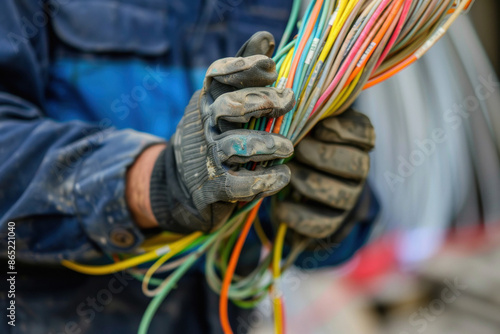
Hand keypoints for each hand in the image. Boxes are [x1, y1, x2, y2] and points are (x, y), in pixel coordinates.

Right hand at [146, 32, 294, 232]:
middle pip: (231, 107)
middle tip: (289, 100)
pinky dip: (263, 181)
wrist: (182, 181)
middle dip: (263, 101)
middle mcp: (206, 124)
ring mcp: (207, 155)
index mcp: (209, 99)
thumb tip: (266, 38)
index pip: (218, 75)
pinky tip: (282, 176)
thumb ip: (243, 72)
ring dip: (266, 144)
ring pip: (236, 146)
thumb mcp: (221, 100)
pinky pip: (237, 184)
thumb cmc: (214, 133)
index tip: (271, 66)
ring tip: (288, 148)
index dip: (243, 67)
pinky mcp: (212, 185)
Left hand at [273, 108, 374, 238]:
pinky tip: (280, 204)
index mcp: (355, 140)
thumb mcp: (302, 119)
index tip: (320, 126)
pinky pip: (322, 225)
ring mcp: (347, 198)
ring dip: (308, 182)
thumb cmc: (295, 142)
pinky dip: (298, 215)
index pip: (366, 134)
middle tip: (297, 150)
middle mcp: (358, 170)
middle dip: (322, 156)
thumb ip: (305, 105)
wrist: (292, 183)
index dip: (345, 131)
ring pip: (340, 195)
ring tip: (287, 173)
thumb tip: (290, 80)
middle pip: (356, 165)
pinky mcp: (331, 223)